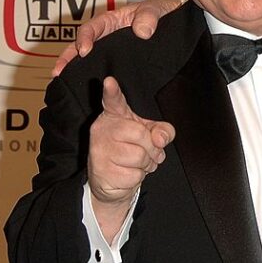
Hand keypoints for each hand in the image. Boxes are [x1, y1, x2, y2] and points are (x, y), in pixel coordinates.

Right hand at [52, 0, 183, 76]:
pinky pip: (105, 70)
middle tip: (58, 72)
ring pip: (89, 60)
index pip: (92, 28)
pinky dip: (95, 78)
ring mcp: (112, 51)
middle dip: (67, 58)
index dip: (85, 38)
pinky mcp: (121, 64)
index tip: (84, 51)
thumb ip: (149, 16)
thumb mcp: (156, 9)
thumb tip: (141, 32)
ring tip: (63, 82)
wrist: (179, 26)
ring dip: (74, 70)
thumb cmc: (164, 13)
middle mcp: (108, 36)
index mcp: (112, 21)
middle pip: (81, 46)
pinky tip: (91, 92)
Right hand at [87, 77, 175, 239]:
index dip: (112, 91)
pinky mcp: (100, 170)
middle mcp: (102, 129)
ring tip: (138, 164)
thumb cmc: (132, 150)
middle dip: (152, 148)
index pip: (113, 101)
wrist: (112, 181)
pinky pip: (134, 175)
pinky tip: (128, 174)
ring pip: (139, 156)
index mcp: (115, 115)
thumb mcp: (151, 134)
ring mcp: (99, 150)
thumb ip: (163, 130)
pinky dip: (138, 177)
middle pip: (141, 134)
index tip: (110, 81)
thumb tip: (160, 139)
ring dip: (146, 164)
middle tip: (150, 153)